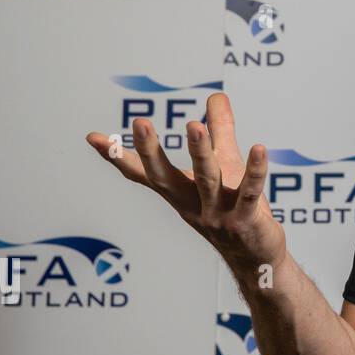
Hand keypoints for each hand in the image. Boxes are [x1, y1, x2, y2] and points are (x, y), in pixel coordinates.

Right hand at [84, 92, 285, 273]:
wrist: (258, 260)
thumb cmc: (236, 208)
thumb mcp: (225, 165)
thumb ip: (221, 130)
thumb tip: (216, 94)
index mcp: (180, 193)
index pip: (144, 173)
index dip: (119, 158)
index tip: (94, 138)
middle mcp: (192, 205)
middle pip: (166, 177)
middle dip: (151, 151)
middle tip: (139, 122)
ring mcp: (217, 215)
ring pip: (206, 181)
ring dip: (199, 154)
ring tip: (194, 125)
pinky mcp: (246, 221)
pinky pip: (249, 193)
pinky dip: (255, 171)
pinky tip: (259, 149)